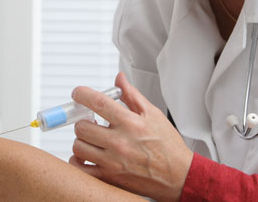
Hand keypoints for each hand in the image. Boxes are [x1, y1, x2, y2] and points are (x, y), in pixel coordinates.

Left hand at [69, 72, 193, 201]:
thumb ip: (132, 95)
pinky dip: (78, 162)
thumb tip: (119, 79)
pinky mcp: (110, 179)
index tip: (78, 94)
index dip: (82, 94)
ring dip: (82, 140)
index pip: (98, 102)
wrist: (179, 176)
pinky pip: (81, 170)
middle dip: (83, 121)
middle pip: (82, 127)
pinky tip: (86, 156)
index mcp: (130, 123)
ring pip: (79, 147)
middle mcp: (120, 143)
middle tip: (91, 121)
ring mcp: (113, 162)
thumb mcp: (153, 114)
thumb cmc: (168, 146)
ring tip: (92, 139)